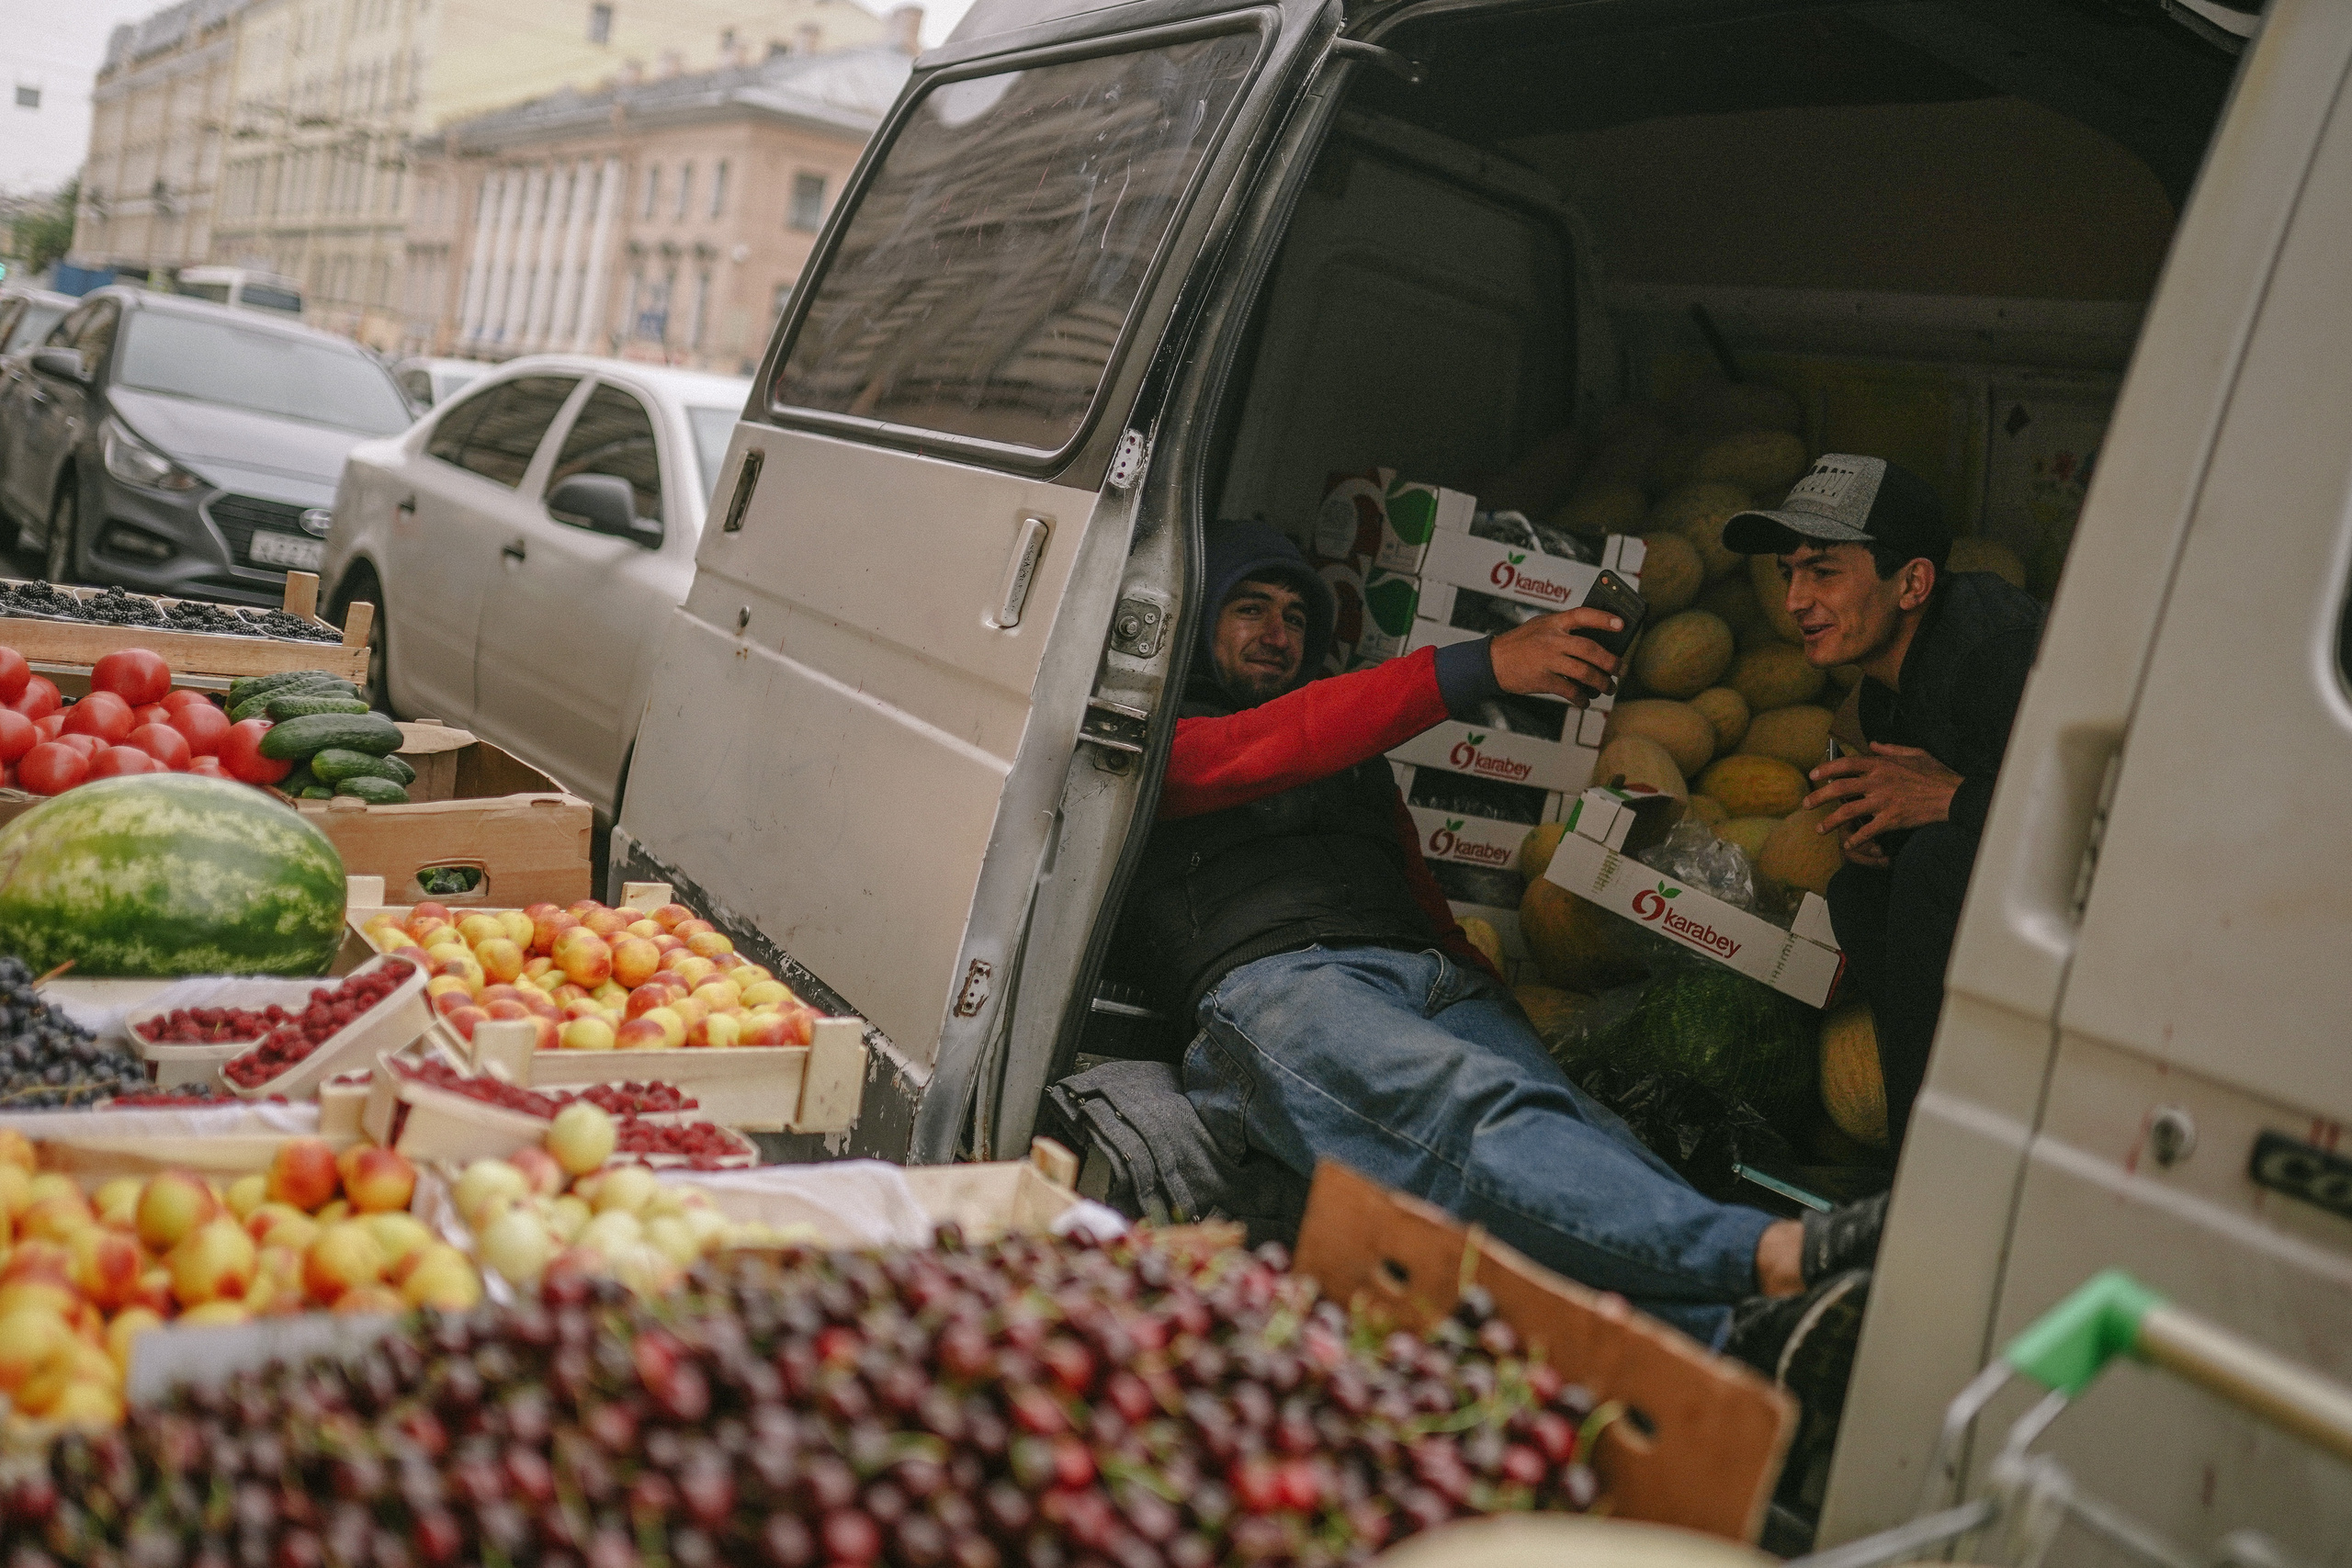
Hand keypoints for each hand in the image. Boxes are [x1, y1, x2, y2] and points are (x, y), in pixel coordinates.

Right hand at [1488, 607, 1622, 705]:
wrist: (1492, 662)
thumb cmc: (1519, 643)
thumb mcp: (1540, 625)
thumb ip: (1563, 627)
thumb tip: (1597, 639)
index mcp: (1554, 623)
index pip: (1583, 615)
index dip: (1604, 619)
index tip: (1621, 625)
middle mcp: (1552, 640)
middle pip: (1591, 649)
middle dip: (1611, 662)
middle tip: (1620, 669)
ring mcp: (1548, 660)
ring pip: (1585, 673)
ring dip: (1602, 683)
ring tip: (1608, 688)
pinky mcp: (1543, 680)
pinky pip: (1570, 691)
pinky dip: (1581, 698)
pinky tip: (1585, 701)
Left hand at [1804, 743, 1960, 852]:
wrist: (1953, 795)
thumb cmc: (1935, 773)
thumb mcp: (1914, 753)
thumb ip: (1890, 749)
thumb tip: (1873, 744)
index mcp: (1881, 765)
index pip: (1846, 764)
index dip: (1826, 768)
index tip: (1813, 774)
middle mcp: (1878, 782)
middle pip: (1839, 788)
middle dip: (1818, 797)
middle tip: (1805, 804)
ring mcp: (1883, 802)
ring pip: (1847, 812)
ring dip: (1829, 821)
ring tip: (1819, 828)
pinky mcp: (1892, 819)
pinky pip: (1867, 831)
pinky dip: (1855, 839)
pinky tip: (1847, 844)